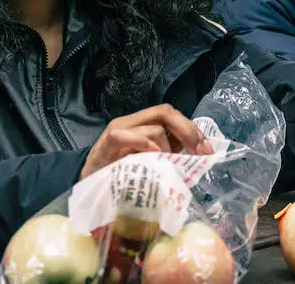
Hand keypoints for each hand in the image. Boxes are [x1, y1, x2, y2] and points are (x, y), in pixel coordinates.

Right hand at [79, 104, 213, 179]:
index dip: (193, 130)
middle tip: (200, 154)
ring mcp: (119, 130)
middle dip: (188, 131)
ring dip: (168, 148)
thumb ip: (167, 152)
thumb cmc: (119, 173)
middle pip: (166, 112)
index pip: (173, 115)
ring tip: (169, 166)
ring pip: (153, 127)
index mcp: (144, 123)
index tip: (208, 151)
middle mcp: (132, 122)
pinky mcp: (106, 143)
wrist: (85, 183)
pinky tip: (154, 156)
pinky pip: (126, 136)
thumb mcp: (148, 161)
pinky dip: (143, 144)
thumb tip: (196, 154)